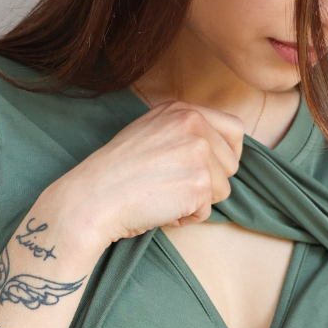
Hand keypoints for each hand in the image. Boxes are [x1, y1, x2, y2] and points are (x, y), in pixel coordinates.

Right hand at [41, 100, 244, 249]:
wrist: (93, 197)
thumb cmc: (116, 172)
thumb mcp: (150, 132)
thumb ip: (184, 132)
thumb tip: (218, 148)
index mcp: (183, 109)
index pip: (234, 129)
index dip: (226, 154)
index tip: (208, 169)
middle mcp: (194, 124)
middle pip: (232, 163)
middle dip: (210, 182)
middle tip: (173, 185)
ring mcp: (199, 153)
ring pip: (223, 189)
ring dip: (197, 201)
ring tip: (163, 196)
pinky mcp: (200, 183)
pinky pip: (207, 211)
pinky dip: (186, 218)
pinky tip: (160, 209)